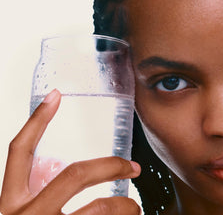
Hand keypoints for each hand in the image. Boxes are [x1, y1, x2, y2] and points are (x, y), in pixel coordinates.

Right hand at [0, 89, 140, 214]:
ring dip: (125, 208)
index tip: (56, 95)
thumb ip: (40, 191)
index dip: (37, 120)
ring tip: (135, 210)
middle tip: (132, 167)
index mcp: (11, 201)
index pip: (20, 149)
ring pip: (99, 210)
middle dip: (109, 166)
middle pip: (74, 175)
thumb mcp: (26, 211)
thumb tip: (62, 167)